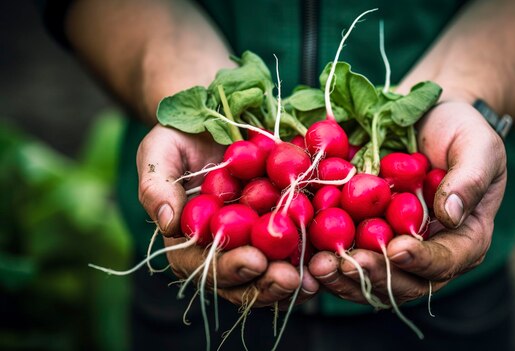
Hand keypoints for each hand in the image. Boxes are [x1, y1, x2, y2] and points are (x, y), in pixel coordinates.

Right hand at [137, 124, 318, 305]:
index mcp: (188, 244)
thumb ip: (156, 187)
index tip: (254, 261)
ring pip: (272, 277)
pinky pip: (296, 253)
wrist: (213, 125)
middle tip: (290, 279)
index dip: (230, 268)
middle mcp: (221, 253)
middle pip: (243, 283)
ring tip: (313, 279)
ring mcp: (252, 246)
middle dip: (267, 285)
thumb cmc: (178, 139)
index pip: (206, 267)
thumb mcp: (159, 152)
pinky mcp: (279, 233)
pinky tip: (328, 260)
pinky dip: (311, 259)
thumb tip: (170, 224)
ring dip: (293, 283)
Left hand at [309, 100, 506, 303]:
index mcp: (464, 239)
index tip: (396, 249)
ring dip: (343, 279)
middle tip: (345, 264)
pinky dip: (328, 260)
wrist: (425, 117)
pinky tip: (306, 253)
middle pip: (405, 283)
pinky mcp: (365, 238)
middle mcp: (429, 253)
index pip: (446, 262)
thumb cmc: (459, 130)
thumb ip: (470, 178)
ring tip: (318, 265)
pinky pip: (347, 258)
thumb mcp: (478, 145)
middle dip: (373, 276)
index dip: (421, 261)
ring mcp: (394, 248)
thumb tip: (450, 216)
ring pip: (371, 281)